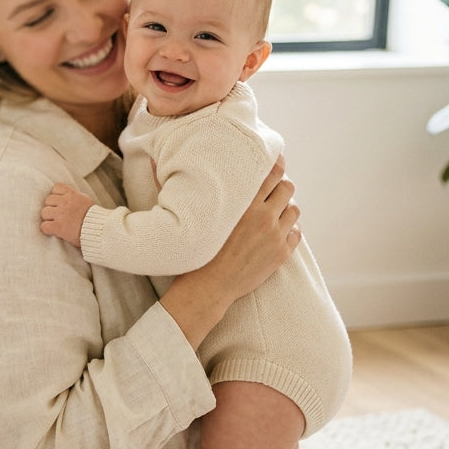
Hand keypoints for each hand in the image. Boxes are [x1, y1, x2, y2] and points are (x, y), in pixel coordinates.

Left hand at [40, 183, 93, 248]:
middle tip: (58, 215)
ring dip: (48, 218)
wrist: (100, 230)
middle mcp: (65, 202)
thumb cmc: (95, 218)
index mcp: (73, 195)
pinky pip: (44, 226)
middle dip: (52, 208)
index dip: (56, 195)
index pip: (57, 187)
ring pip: (44, 212)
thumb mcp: (86, 201)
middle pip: (48, 200)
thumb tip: (68, 196)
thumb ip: (75, 197)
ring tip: (56, 223)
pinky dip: (47, 229)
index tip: (60, 202)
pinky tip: (53, 231)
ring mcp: (60, 214)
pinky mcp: (58, 227)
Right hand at [162, 157, 300, 346]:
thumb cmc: (194, 250)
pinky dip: (290, 229)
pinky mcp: (281, 253)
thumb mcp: (188, 214)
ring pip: (294, 209)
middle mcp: (263, 216)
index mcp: (242, 203)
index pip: (270, 172)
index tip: (275, 159)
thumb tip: (151, 161)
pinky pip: (296, 232)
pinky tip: (278, 231)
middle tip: (272, 190)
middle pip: (287, 187)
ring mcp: (275, 235)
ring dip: (286, 207)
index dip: (276, 163)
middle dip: (281, 186)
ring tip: (275, 211)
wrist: (208, 288)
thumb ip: (176, 186)